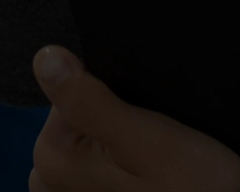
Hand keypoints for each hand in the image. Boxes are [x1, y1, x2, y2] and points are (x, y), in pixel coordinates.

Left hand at [30, 46, 239, 191]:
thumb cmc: (193, 185)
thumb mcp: (146, 137)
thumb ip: (88, 100)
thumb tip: (45, 59)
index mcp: (53, 160)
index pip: (67, 91)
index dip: (108, 93)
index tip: (140, 118)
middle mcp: (49, 181)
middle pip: (73, 115)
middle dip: (109, 118)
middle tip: (150, 142)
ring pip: (85, 137)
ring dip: (114, 139)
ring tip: (148, 160)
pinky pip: (92, 160)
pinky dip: (114, 157)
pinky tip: (142, 171)